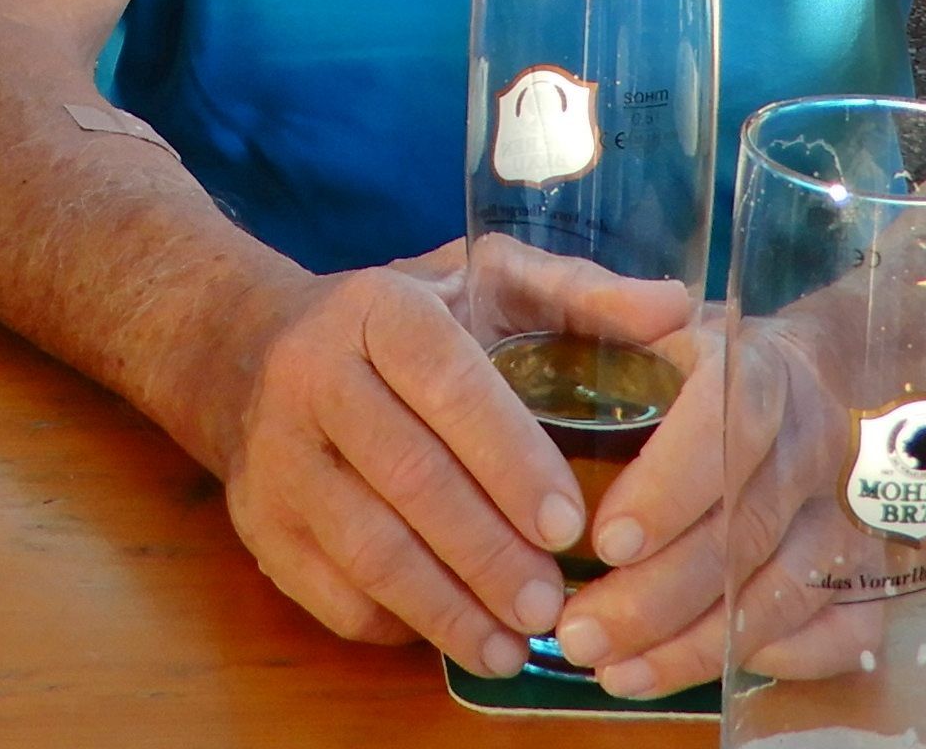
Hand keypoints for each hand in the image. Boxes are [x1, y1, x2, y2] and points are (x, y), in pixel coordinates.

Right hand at [202, 241, 689, 677]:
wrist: (248, 347)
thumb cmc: (399, 321)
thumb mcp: (483, 280)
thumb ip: (578, 295)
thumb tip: (676, 309)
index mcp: (378, 308)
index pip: (446, 383)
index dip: (512, 459)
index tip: (572, 524)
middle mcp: (311, 374)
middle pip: (408, 477)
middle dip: (490, 553)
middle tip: (554, 604)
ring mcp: (275, 456)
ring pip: (366, 546)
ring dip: (448, 606)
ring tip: (513, 644)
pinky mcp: (258, 524)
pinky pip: (331, 591)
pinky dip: (398, 625)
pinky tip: (453, 634)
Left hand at [551, 305, 869, 699]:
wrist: (812, 376)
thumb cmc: (693, 352)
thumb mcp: (646, 315)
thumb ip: (616, 301)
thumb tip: (658, 302)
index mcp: (759, 373)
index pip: (732, 428)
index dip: (672, 489)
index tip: (605, 539)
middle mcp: (812, 444)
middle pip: (745, 532)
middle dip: (656, 595)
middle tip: (580, 631)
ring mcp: (846, 513)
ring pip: (782, 593)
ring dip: (694, 643)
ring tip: (612, 670)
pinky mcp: (867, 567)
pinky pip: (840, 630)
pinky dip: (773, 662)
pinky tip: (690, 670)